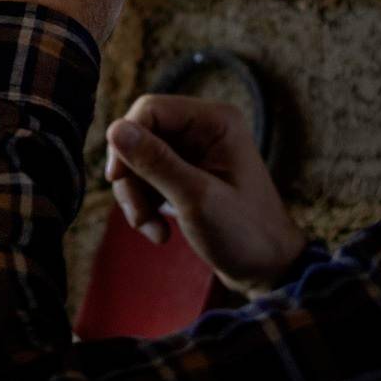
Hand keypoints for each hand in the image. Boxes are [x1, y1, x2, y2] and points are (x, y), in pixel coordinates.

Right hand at [104, 94, 306, 294]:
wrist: (266, 270)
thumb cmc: (244, 234)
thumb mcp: (195, 198)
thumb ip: (155, 162)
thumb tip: (114, 129)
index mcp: (216, 121)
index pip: (150, 110)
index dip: (126, 140)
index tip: (117, 178)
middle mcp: (204, 129)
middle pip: (140, 136)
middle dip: (132, 178)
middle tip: (139, 216)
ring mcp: (195, 153)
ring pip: (139, 161)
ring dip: (137, 198)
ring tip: (153, 229)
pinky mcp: (186, 175)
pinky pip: (148, 180)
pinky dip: (146, 206)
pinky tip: (161, 231)